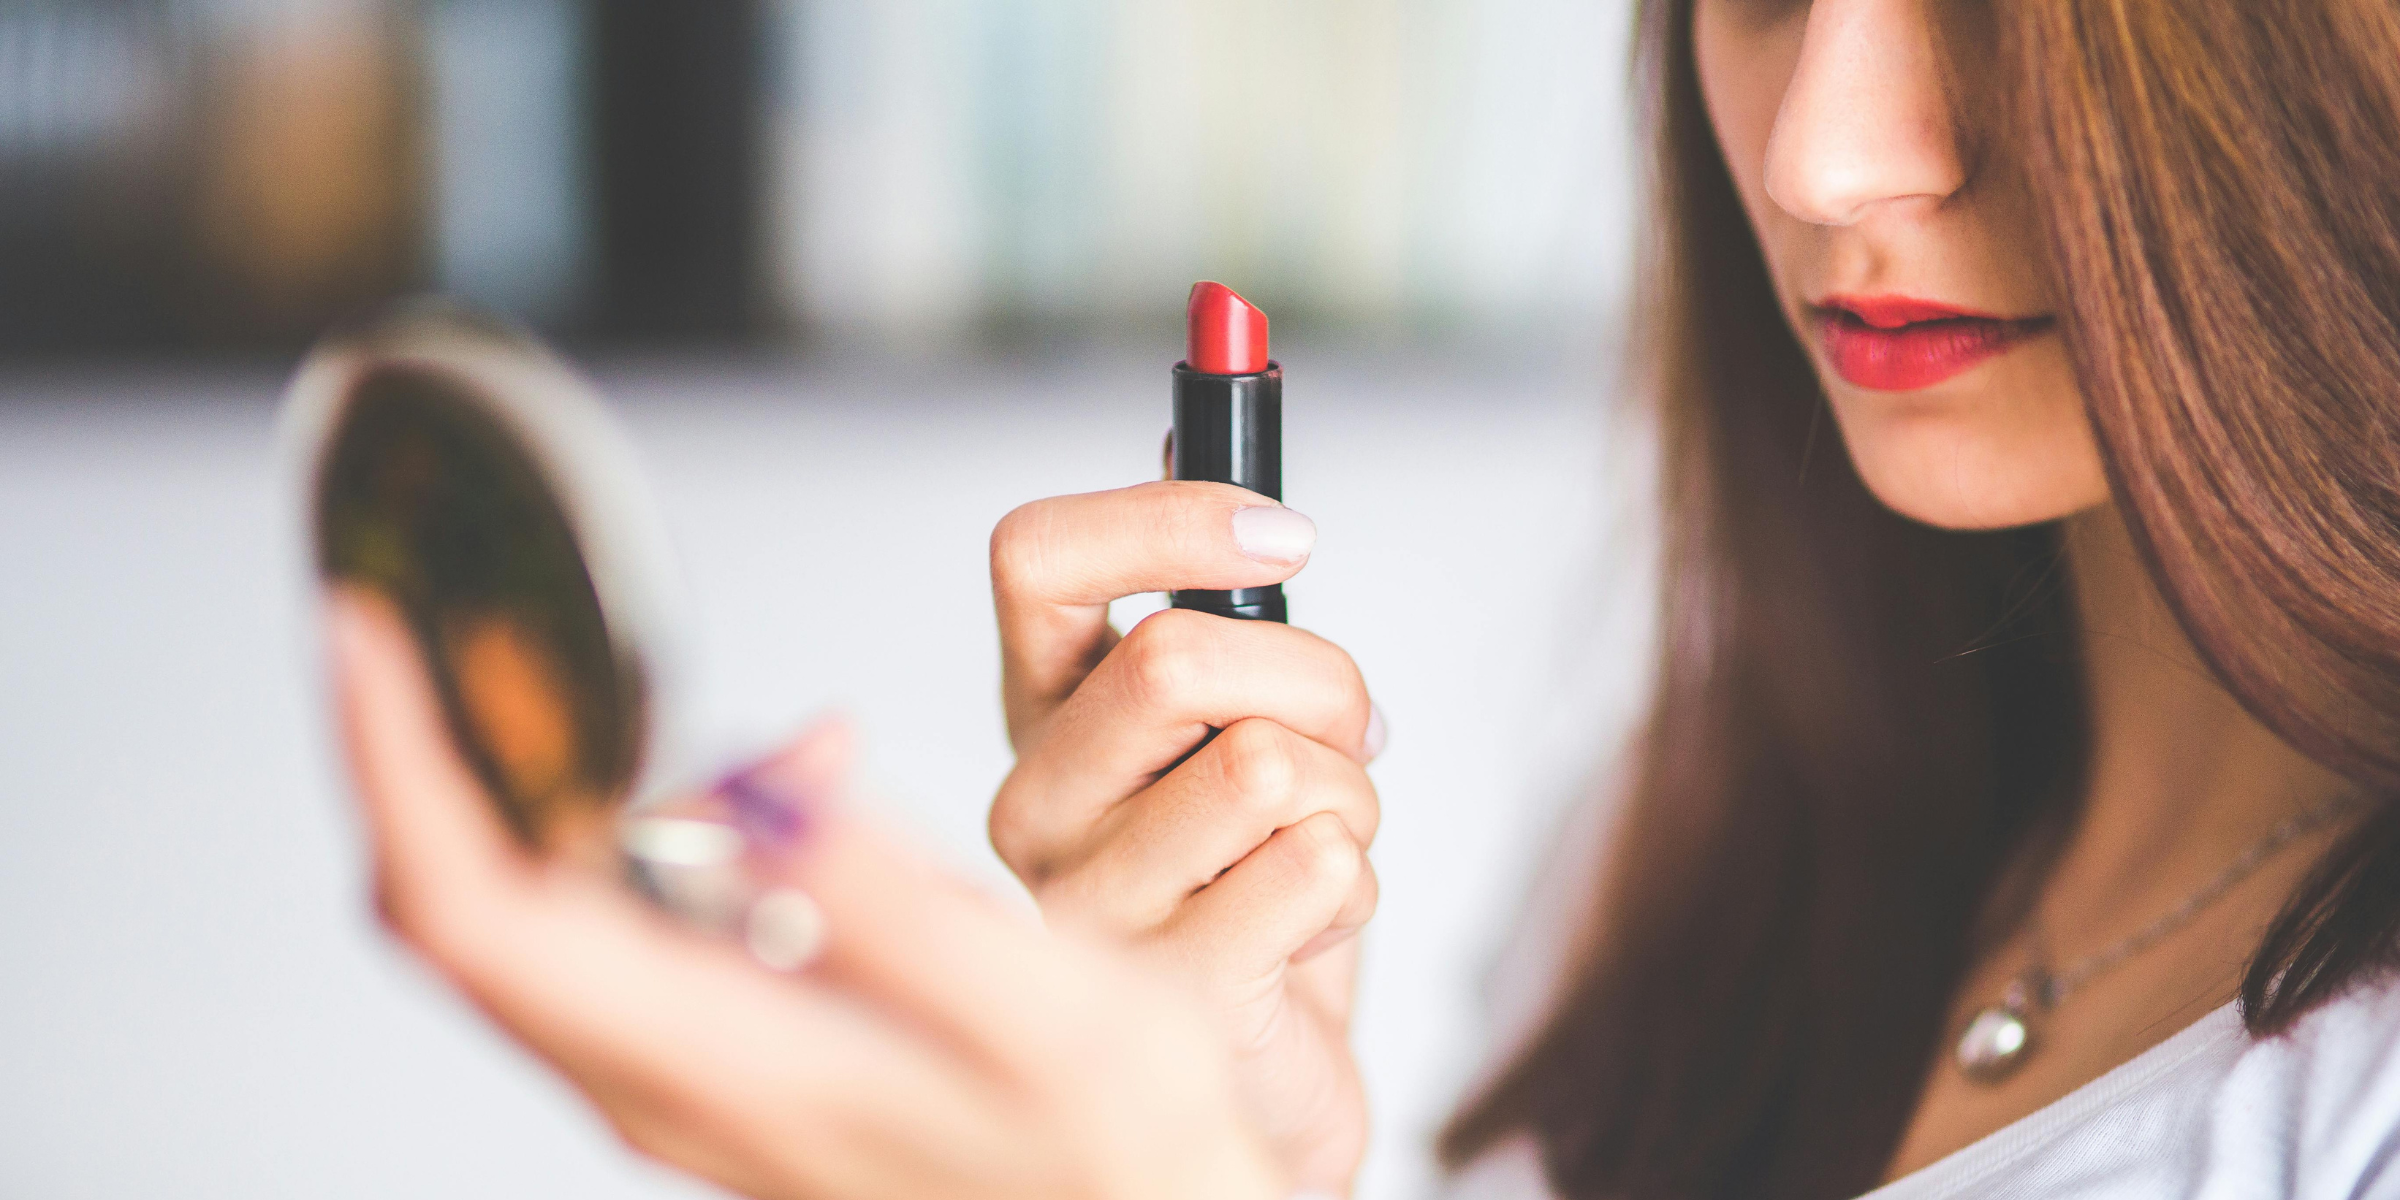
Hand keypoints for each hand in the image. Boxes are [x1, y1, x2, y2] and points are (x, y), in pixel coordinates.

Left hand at [326, 589, 1287, 1199]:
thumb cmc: (1120, 1160)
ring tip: (806, 737)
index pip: (479, 910)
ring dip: (603, 778)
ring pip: (537, 909)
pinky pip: (619, 926)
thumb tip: (770, 795)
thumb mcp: (1062, 1026)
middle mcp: (662, 1085)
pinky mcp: (715, 1060)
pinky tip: (808, 790)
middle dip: (455, 744)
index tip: (371, 637)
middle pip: (463, 906)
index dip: (401, 763)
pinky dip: (670, 823)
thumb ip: (905, 917)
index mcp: (721, 1065)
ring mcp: (676, 1081)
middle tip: (495, 624)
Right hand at [988, 482, 1382, 1193]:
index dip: (1167, 516)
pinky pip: (1313, 870)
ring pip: (1270, 766)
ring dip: (1354, 797)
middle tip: (1350, 731)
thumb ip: (1206, 592)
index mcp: (1043, 711)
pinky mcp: (1160, 997)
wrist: (1259, 1080)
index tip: (1289, 533)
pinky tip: (1309, 926)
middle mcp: (1033, 801)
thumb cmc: (1248, 881)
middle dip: (1321, 679)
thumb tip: (1198, 424)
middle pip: (1176, 656)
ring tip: (1322, 844)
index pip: (1033, 557)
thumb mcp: (1232, 719)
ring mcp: (1083, 905)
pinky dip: (1356, 885)